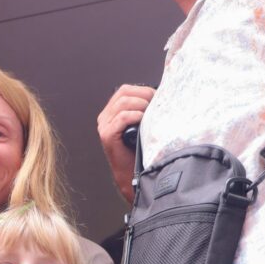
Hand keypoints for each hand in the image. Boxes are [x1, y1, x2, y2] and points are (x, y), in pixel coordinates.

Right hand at [97, 84, 154, 202]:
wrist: (133, 174)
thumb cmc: (140, 150)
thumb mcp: (142, 125)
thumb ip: (144, 110)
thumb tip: (160, 95)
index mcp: (112, 112)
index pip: (125, 90)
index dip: (142, 90)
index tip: (157, 97)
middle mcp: (105, 117)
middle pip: (124, 93)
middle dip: (143, 95)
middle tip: (156, 103)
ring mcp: (104, 126)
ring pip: (123, 103)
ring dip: (141, 105)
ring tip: (151, 113)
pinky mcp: (107, 136)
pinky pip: (121, 118)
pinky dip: (135, 116)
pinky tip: (143, 120)